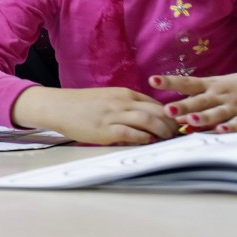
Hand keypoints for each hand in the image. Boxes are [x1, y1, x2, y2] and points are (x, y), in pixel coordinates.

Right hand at [14, 85, 178, 144]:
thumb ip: (126, 106)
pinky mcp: (105, 129)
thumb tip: (147, 121)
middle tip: (178, 135)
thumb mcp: (108, 99)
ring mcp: (114, 115)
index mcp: (124, 94)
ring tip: (168, 140)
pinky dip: (143, 138)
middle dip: (172, 124)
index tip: (177, 126)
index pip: (155, 104)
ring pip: (148, 120)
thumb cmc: (82, 105)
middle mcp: (122, 102)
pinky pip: (130, 133)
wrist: (58, 106)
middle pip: (157, 111)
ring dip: (162, 131)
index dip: (170, 116)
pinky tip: (149, 142)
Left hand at [152, 71, 236, 133]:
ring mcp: (233, 106)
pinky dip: (229, 127)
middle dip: (183, 106)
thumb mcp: (216, 88)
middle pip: (198, 100)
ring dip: (203, 117)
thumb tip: (171, 114)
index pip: (186, 82)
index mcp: (210, 85)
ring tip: (190, 120)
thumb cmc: (236, 89)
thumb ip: (194, 100)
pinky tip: (221, 130)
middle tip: (167, 110)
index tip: (152, 80)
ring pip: (216, 112)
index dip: (169, 82)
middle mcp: (219, 95)